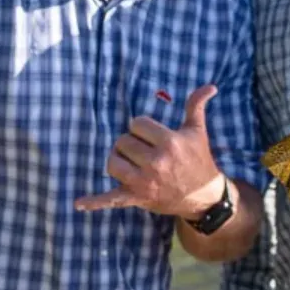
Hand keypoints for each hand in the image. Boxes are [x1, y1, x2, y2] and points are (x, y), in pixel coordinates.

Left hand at [74, 85, 224, 218]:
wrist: (203, 195)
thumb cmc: (198, 160)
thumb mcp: (197, 131)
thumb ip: (196, 106)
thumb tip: (209, 86)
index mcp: (169, 143)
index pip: (137, 124)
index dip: (142, 128)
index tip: (152, 136)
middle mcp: (155, 162)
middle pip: (122, 142)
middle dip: (131, 144)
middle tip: (144, 151)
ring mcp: (144, 182)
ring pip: (112, 163)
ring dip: (118, 161)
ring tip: (130, 163)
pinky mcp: (137, 197)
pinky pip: (111, 199)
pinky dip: (94, 202)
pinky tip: (79, 203)